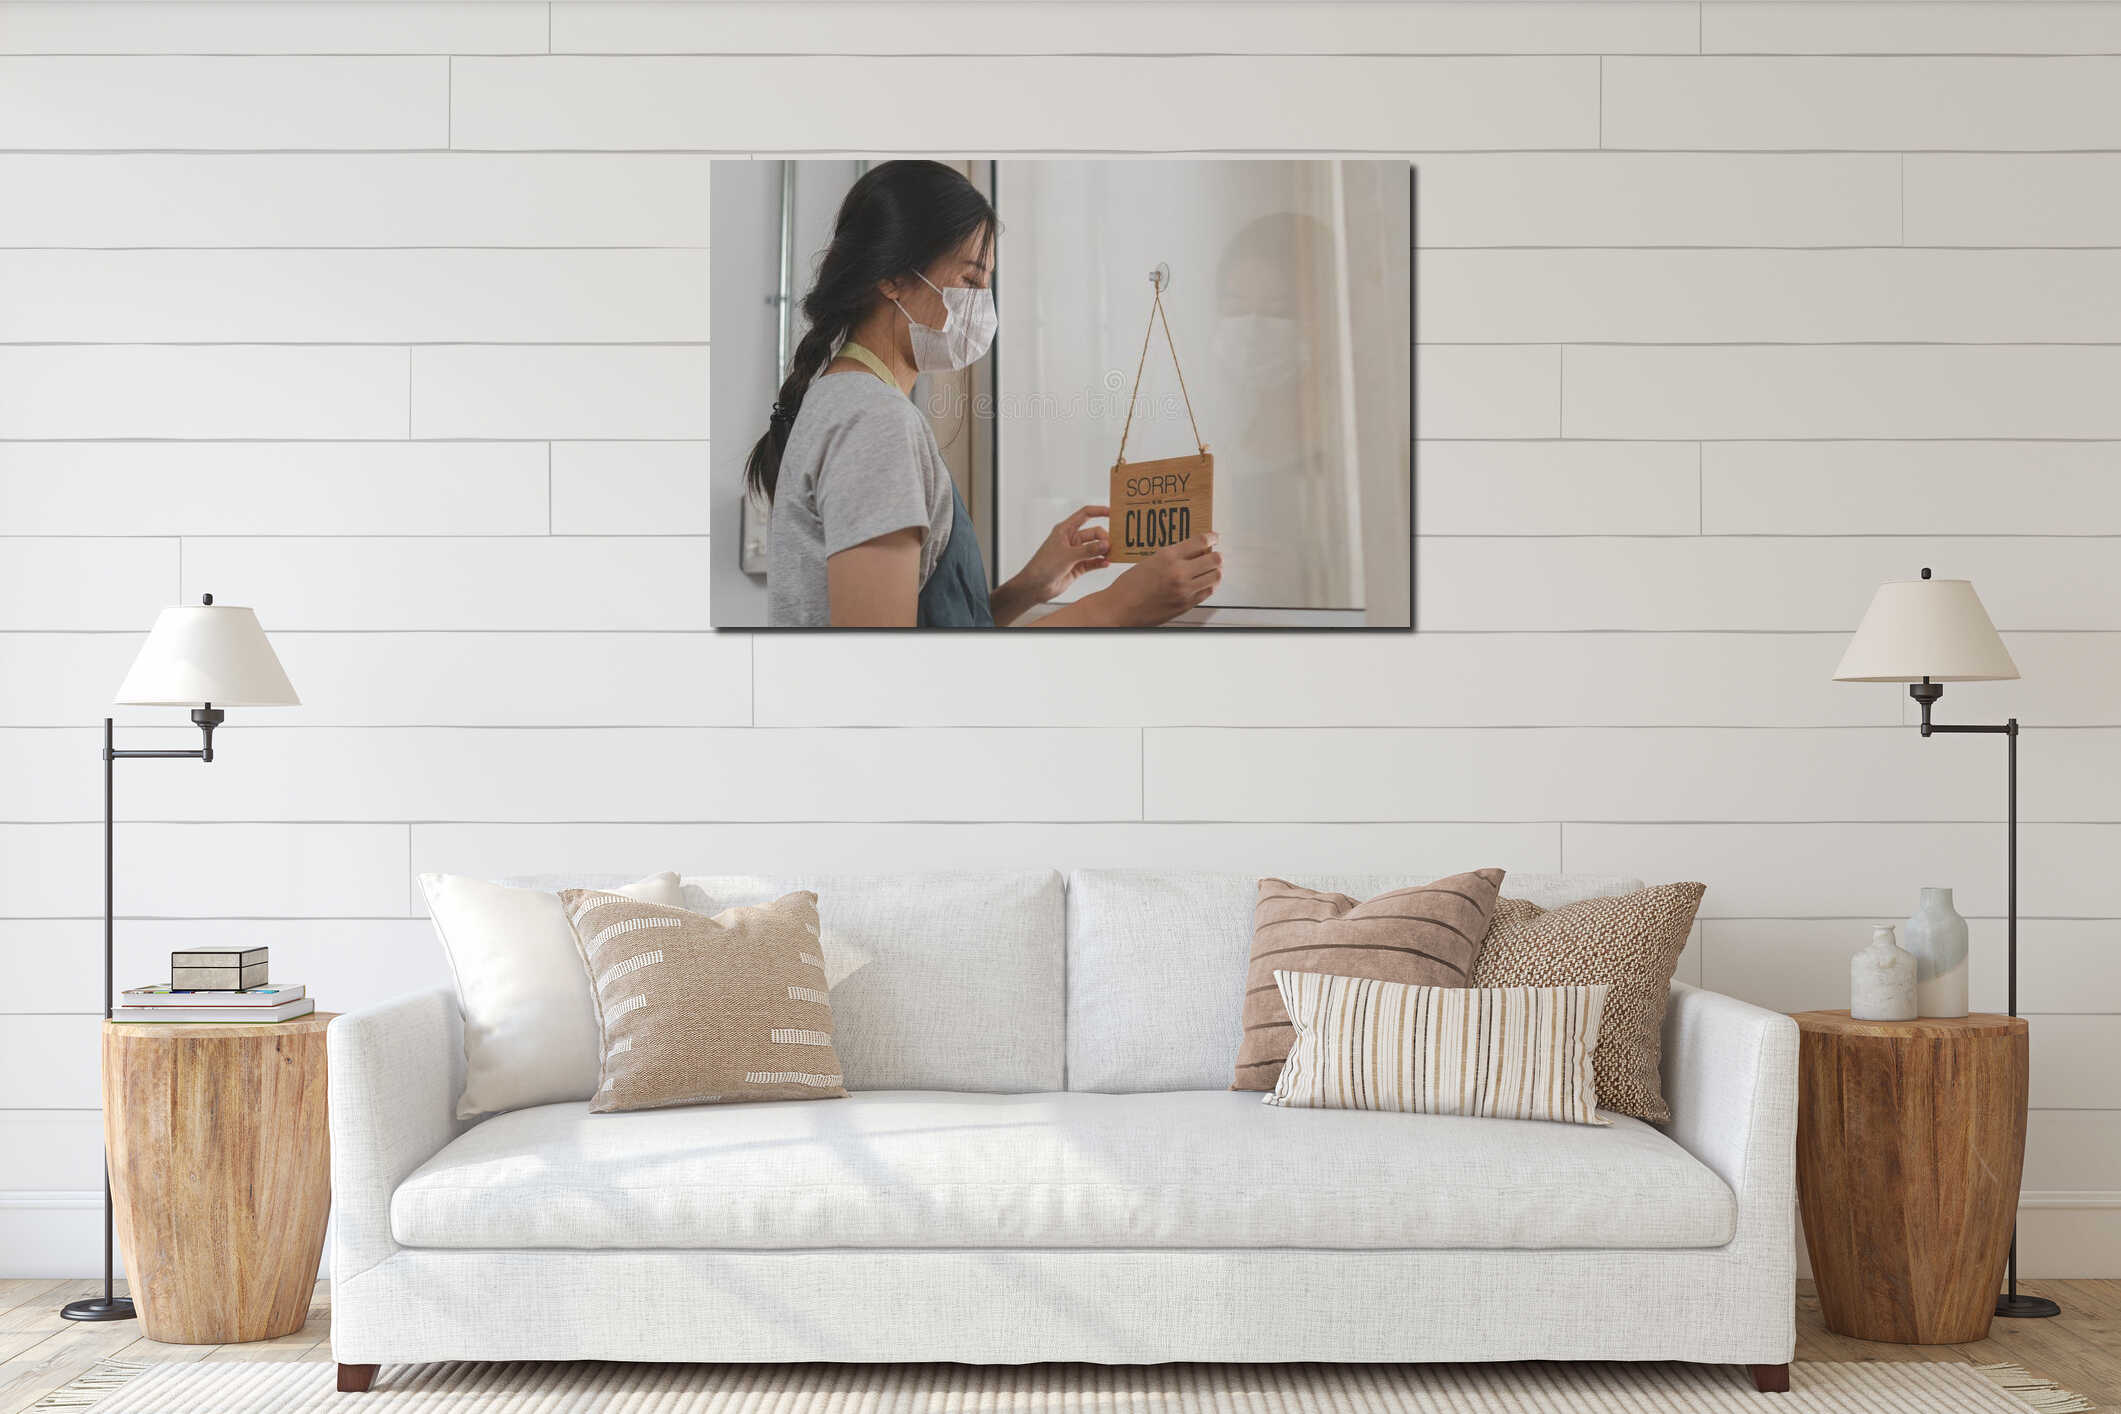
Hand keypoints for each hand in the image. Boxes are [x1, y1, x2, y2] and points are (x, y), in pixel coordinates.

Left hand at [1011, 504, 1111, 603]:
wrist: (1034, 586)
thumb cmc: (1043, 566)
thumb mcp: (1068, 555)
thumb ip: (1088, 550)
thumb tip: (1106, 544)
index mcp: (1065, 530)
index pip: (1084, 514)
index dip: (1099, 511)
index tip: (1112, 513)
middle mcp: (1071, 540)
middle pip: (1094, 533)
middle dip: (1104, 538)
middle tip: (1112, 546)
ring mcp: (1075, 553)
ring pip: (1095, 548)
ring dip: (1104, 551)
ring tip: (1112, 555)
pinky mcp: (1078, 566)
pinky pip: (1093, 562)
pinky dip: (1100, 562)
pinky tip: (1106, 564)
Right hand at [1094, 532, 1221, 625]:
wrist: (1120, 608)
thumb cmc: (1128, 587)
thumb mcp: (1149, 561)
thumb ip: (1171, 556)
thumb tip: (1190, 552)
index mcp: (1168, 557)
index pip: (1200, 541)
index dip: (1212, 537)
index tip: (1214, 537)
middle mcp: (1179, 572)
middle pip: (1214, 559)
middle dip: (1216, 555)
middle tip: (1214, 554)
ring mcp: (1184, 590)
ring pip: (1216, 576)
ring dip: (1215, 570)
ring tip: (1211, 569)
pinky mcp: (1186, 604)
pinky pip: (1208, 592)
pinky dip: (1209, 585)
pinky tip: (1204, 583)